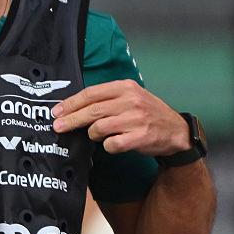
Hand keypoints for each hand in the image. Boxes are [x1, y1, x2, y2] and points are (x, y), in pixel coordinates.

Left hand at [52, 79, 189, 154]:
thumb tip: (73, 107)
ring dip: (93, 134)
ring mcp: (136, 119)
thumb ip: (106, 99)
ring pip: (98, 128)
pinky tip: (113, 144)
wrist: (176, 131)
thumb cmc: (147, 114)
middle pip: (91, 111)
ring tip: (99, 135)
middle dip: (71, 120)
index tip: (56, 111)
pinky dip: (107, 146)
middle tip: (58, 127)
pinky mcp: (140, 137)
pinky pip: (111, 144)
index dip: (70, 103)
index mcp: (125, 87)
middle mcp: (131, 101)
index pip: (90, 94)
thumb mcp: (130, 97)